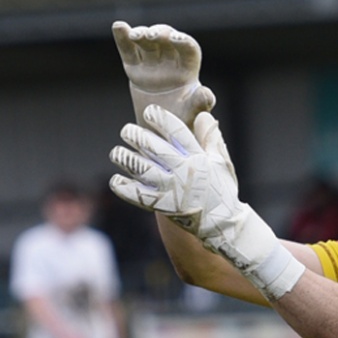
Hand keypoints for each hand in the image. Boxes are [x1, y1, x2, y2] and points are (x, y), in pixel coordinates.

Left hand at [109, 105, 303, 299]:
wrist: (222, 225)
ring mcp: (172, 190)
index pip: (177, 133)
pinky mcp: (164, 207)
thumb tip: (204, 115)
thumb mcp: (222, 162)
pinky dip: (125, 188)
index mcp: (198, 158)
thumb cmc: (222, 190)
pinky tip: (115, 179)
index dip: (161, 119)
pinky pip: (139, 196)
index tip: (149, 111)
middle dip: (137, 136)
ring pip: (143, 170)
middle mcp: (183, 173)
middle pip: (154, 149)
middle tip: (126, 130)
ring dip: (126, 159)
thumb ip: (211, 138)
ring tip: (115, 152)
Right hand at [112, 21, 215, 127]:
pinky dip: (123, 38)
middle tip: (151, 35)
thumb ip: (199, 104)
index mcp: (188, 71)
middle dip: (160, 34)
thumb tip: (206, 93)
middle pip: (167, 40)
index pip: (189, 49)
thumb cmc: (180, 125)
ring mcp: (152, 64)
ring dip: (141, 34)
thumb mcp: (191, 116)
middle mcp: (171, 63)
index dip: (183, 41)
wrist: (159, 136)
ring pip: (147, 42)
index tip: (175, 39)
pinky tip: (119, 27)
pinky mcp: (135, 69)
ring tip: (134, 35)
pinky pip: (129, 51)